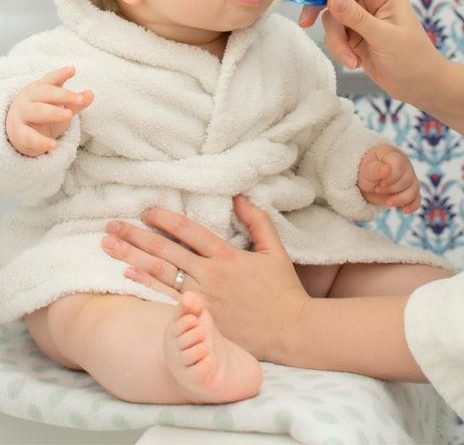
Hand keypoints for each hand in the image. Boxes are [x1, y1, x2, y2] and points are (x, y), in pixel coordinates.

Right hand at [5, 66, 92, 156]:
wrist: (17, 133)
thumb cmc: (43, 115)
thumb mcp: (60, 107)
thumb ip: (75, 102)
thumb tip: (91, 93)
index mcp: (39, 89)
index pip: (50, 79)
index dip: (60, 74)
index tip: (72, 70)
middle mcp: (29, 99)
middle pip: (46, 93)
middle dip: (64, 95)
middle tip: (80, 99)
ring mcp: (22, 115)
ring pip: (38, 111)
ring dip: (53, 112)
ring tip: (69, 115)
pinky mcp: (19, 133)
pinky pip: (30, 137)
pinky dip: (42, 141)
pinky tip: (54, 145)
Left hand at [101, 196, 309, 361]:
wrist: (290, 332)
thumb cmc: (283, 291)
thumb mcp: (274, 250)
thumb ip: (257, 221)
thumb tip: (239, 196)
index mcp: (227, 256)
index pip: (188, 230)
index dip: (164, 218)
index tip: (145, 210)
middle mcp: (209, 275)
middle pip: (165, 249)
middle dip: (136, 235)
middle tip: (111, 225)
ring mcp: (200, 298)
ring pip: (160, 272)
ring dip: (131, 257)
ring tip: (108, 245)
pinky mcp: (197, 318)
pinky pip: (166, 298)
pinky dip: (145, 285)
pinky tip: (126, 275)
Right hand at [299, 0, 445, 107]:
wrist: (419, 86)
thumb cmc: (412, 58)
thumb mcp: (384, 37)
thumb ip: (356, 17)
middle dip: (321, 8)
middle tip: (306, 22)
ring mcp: (361, 17)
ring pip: (331, 17)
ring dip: (336, 39)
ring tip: (351, 60)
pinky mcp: (354, 34)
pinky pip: (335, 34)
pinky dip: (339, 49)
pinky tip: (354, 62)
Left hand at [358, 144, 420, 212]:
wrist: (367, 180)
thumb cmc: (366, 171)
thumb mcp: (366, 169)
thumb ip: (375, 169)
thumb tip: (386, 169)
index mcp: (393, 155)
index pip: (399, 164)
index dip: (391, 177)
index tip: (380, 184)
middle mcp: (405, 165)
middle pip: (407, 179)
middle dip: (392, 189)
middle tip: (377, 189)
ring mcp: (409, 178)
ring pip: (414, 190)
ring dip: (401, 199)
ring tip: (388, 202)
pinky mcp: (410, 191)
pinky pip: (417, 198)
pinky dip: (412, 205)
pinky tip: (404, 210)